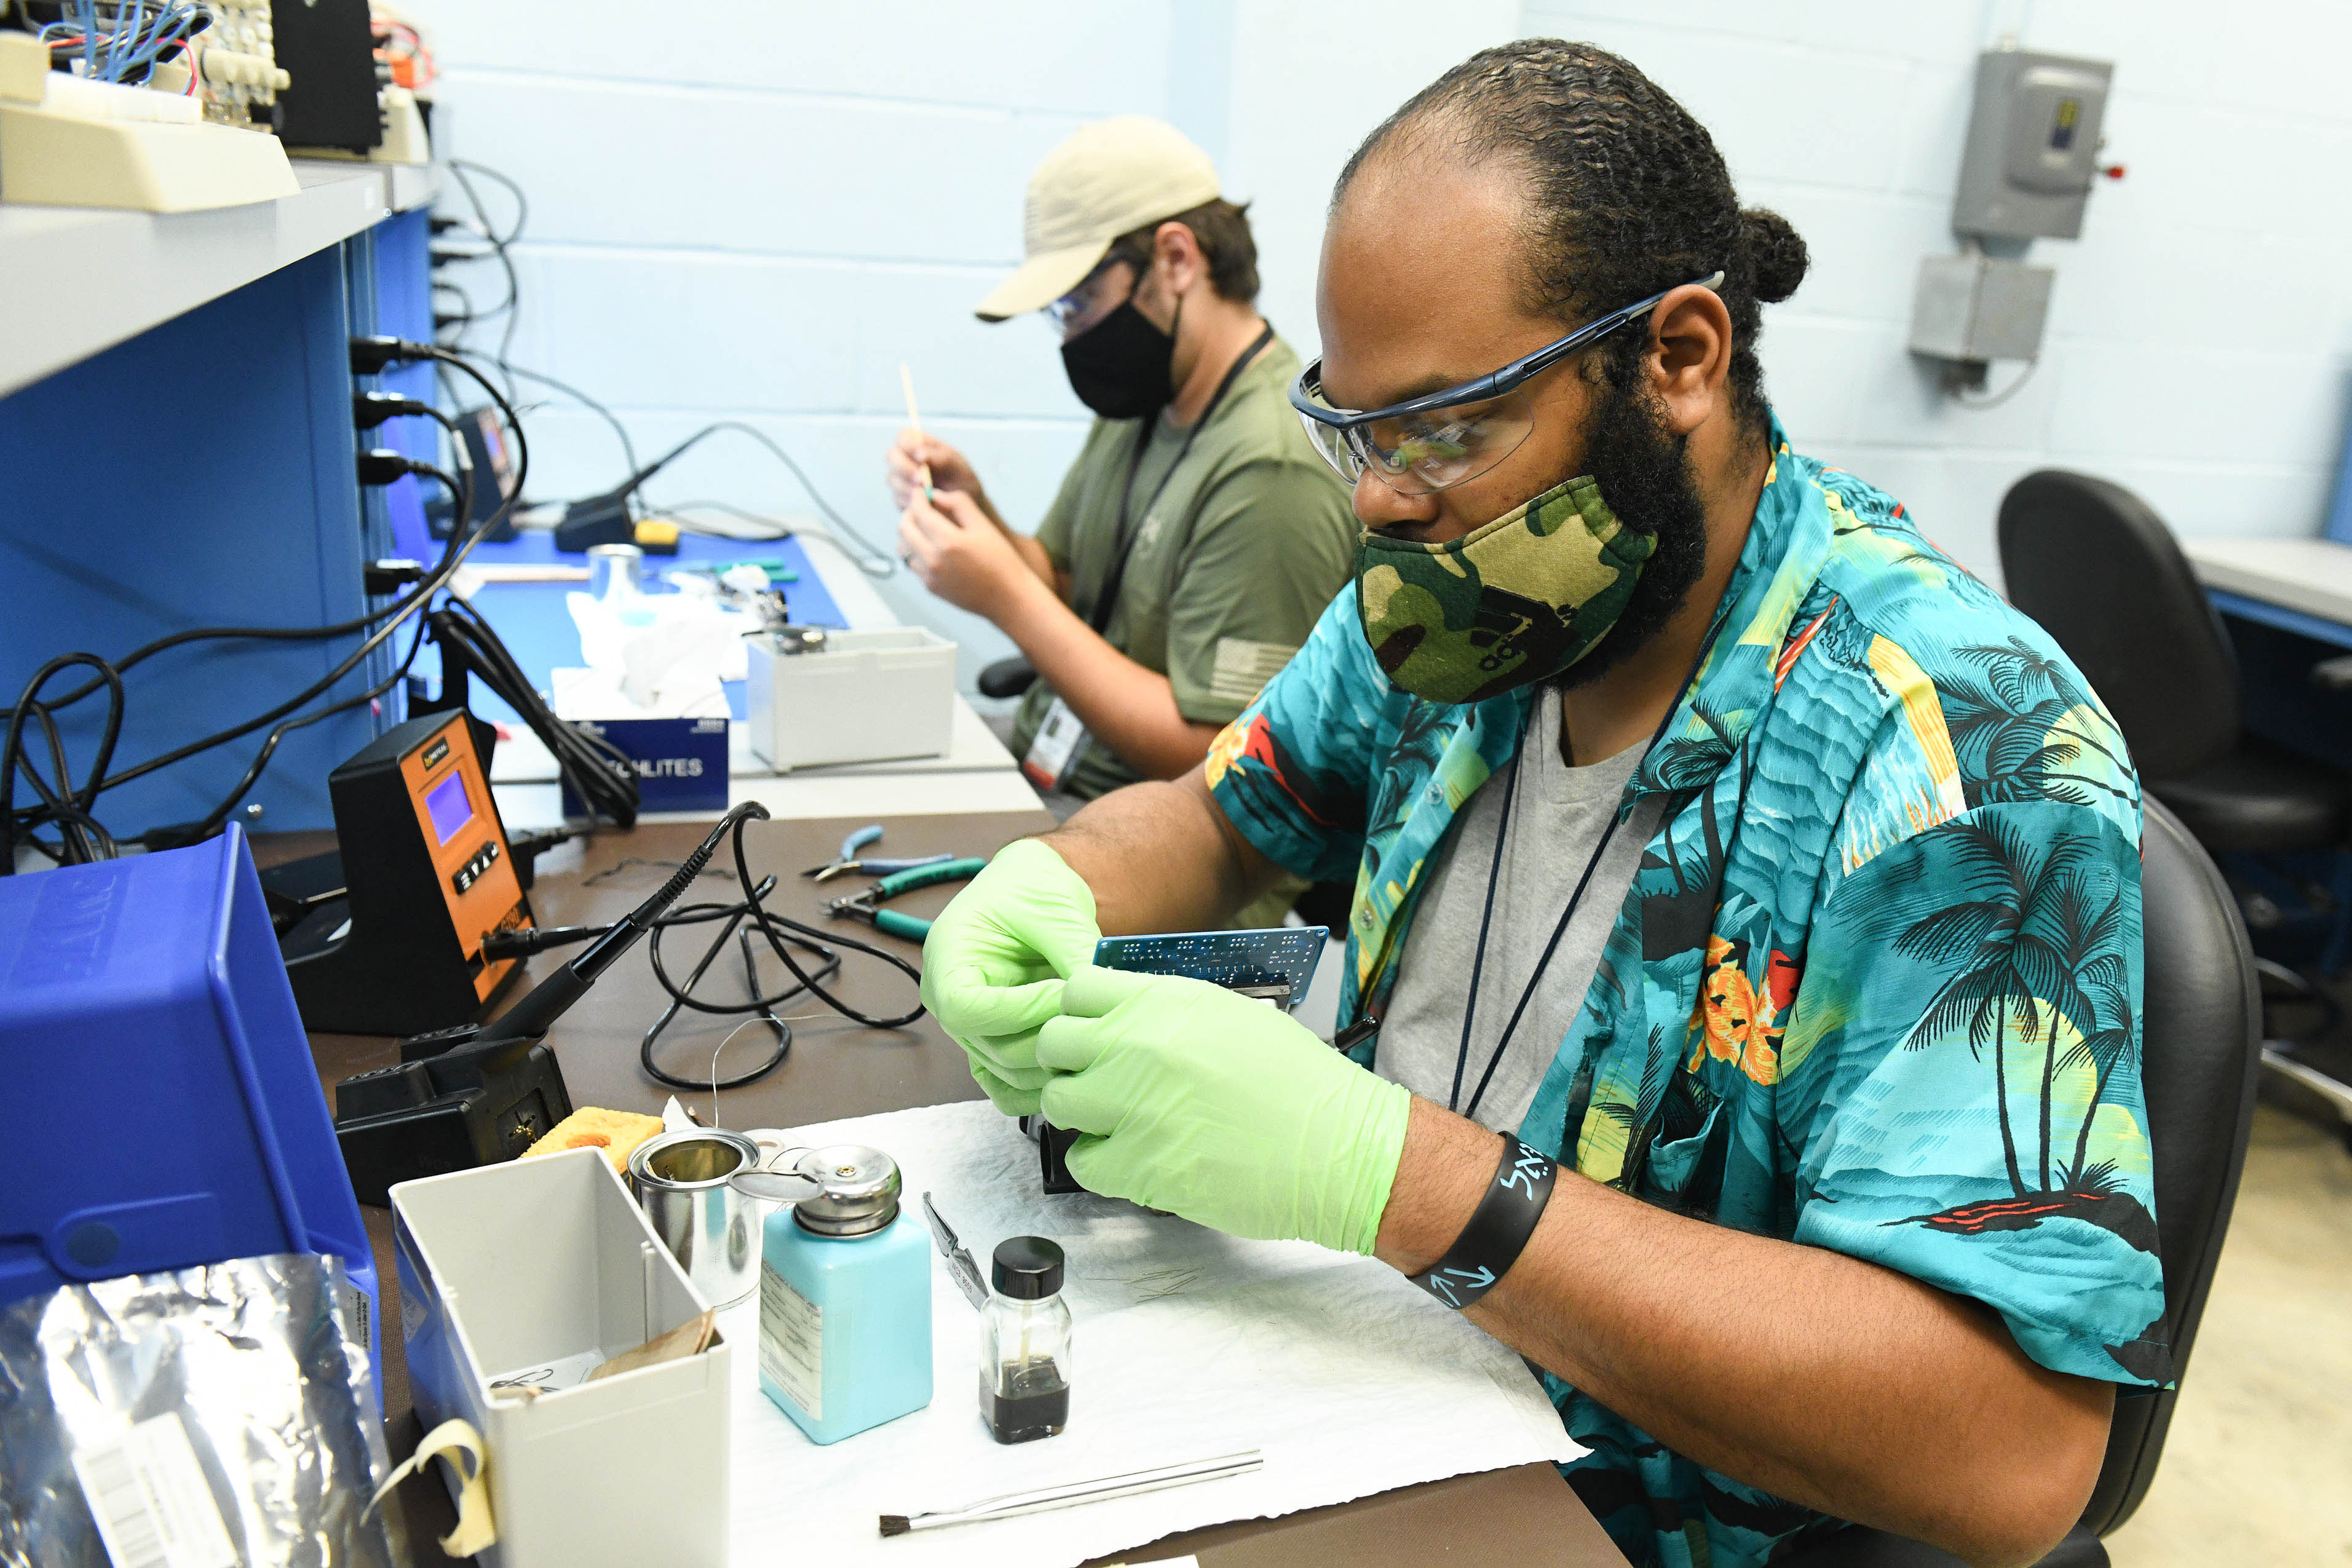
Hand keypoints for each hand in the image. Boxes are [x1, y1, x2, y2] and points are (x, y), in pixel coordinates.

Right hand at [886, 430, 982, 509]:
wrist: (964, 507)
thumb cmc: (961, 480)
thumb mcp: (957, 467)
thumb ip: (940, 458)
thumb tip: (920, 454)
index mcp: (919, 444)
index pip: (903, 437)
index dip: (907, 445)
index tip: (920, 458)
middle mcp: (906, 459)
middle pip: (891, 456)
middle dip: (904, 468)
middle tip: (921, 480)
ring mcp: (900, 478)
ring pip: (892, 479)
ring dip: (908, 487)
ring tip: (927, 494)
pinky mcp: (900, 497)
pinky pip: (897, 498)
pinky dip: (910, 501)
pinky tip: (925, 503)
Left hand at [900, 487, 1034, 618]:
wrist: (1008, 598)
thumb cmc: (1001, 562)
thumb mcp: (984, 526)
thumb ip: (959, 504)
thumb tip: (936, 495)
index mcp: (948, 541)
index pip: (919, 512)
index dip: (917, 498)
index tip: (920, 492)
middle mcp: (933, 560)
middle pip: (904, 529)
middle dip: (909, 514)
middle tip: (921, 509)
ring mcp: (930, 576)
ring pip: (905, 548)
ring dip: (911, 535)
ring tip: (927, 530)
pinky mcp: (931, 587)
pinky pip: (914, 564)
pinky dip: (918, 552)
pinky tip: (935, 549)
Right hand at [919, 839, 1100, 1114]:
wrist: (1033, 889)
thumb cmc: (1032, 887)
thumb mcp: (1054, 909)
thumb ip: (1073, 953)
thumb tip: (1100, 996)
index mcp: (946, 956)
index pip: (964, 1007)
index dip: (1016, 1011)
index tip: (1060, 994)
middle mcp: (947, 997)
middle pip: (988, 1045)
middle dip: (1045, 1038)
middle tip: (1089, 1018)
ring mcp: (970, 1026)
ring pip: (1003, 1069)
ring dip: (1050, 1062)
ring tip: (1091, 1036)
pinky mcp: (994, 1041)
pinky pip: (1007, 1082)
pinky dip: (1038, 1085)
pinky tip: (1073, 1070)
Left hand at [1037, 966, 1412, 1252]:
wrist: (1338, 1147)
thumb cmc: (1299, 1085)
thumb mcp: (1233, 1015)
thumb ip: (1169, 1012)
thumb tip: (1125, 1019)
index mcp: (1165, 1004)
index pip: (1077, 991)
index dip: (1079, 1014)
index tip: (1090, 1033)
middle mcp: (1139, 1047)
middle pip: (1053, 1044)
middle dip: (1069, 1062)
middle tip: (1095, 1080)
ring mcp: (1133, 1107)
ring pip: (1058, 1103)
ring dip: (1081, 1113)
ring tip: (1117, 1123)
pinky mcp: (1138, 1167)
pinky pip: (1083, 1162)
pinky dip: (1101, 1164)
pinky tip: (1134, 1159)